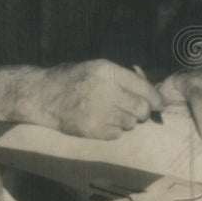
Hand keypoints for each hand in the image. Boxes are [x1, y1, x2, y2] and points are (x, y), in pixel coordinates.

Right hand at [37, 60, 163, 139]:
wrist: (42, 95)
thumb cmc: (71, 78)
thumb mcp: (96, 67)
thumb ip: (122, 76)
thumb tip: (149, 89)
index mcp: (107, 72)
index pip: (145, 89)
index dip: (156, 98)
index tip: (158, 103)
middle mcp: (106, 92)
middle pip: (142, 109)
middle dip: (143, 110)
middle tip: (136, 109)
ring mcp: (99, 113)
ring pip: (131, 123)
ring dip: (127, 119)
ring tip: (110, 111)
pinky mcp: (94, 130)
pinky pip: (118, 133)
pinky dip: (114, 128)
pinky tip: (100, 119)